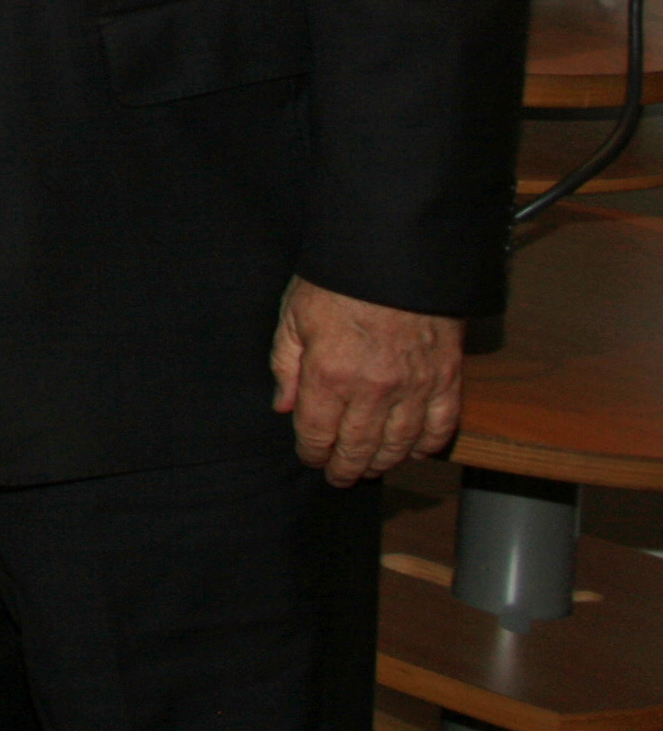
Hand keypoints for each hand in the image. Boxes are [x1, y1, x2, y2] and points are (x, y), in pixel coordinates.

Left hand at [271, 276, 465, 484]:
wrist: (396, 254)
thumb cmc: (338, 280)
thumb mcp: (294, 315)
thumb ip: (287, 365)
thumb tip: (284, 407)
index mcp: (330, 375)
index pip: (318, 433)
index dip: (312, 452)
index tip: (310, 458)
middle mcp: (373, 390)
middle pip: (359, 448)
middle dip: (346, 468)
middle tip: (340, 477)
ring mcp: (414, 387)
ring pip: (399, 445)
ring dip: (383, 463)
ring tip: (370, 469)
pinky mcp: (446, 378)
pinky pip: (440, 426)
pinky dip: (428, 446)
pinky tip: (416, 453)